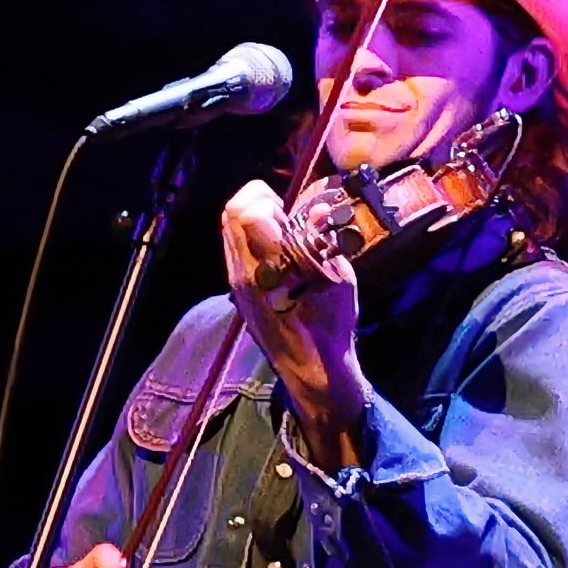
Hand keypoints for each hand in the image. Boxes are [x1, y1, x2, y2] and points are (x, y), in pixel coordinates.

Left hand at [221, 181, 367, 464]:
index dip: (269, 199)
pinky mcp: (237, 289)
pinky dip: (254, 235)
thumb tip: (318, 211)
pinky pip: (235, 247)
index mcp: (267, 269)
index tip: (292, 209)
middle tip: (286, 214)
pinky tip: (280, 248)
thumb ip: (321, 243)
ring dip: (255, 217)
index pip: (246, 213)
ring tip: (285, 230)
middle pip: (232, 214)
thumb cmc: (331, 327)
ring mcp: (236, 282)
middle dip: (259, 201)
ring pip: (230, 229)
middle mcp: (243, 273)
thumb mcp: (337, 280)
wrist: (311, 368)